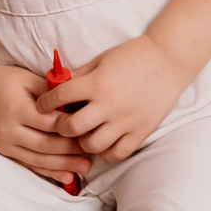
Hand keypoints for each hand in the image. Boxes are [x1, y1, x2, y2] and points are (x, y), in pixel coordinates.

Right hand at [0, 56, 93, 184]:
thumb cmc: (2, 79)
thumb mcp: (27, 79)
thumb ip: (51, 93)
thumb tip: (77, 105)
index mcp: (16, 109)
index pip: (48, 123)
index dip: (70, 128)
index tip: (91, 129)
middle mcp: (8, 130)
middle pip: (45, 145)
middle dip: (71, 151)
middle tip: (94, 153)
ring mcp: (4, 143)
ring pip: (38, 159)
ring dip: (63, 166)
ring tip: (85, 169)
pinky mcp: (4, 150)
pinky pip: (28, 164)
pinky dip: (48, 171)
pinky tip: (65, 177)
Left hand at [52, 36, 192, 162]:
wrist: (168, 60)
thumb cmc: (133, 56)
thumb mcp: (102, 60)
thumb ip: (80, 76)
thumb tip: (57, 87)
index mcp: (96, 83)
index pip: (60, 97)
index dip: (45, 103)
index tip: (42, 106)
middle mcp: (108, 105)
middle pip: (71, 128)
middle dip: (60, 127)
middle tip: (62, 124)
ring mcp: (125, 121)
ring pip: (92, 145)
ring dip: (82, 142)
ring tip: (84, 134)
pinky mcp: (140, 132)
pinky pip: (117, 154)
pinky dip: (106, 152)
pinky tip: (104, 143)